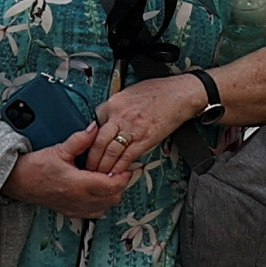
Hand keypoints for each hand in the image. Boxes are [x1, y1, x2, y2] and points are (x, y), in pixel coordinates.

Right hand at [2, 126, 131, 214]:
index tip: (127, 167)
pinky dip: (100, 203)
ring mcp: (75, 208)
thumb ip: (81, 140)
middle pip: (113, 198)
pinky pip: (94, 213)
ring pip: (105, 207)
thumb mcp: (59, 149)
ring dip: (110, 195)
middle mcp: (80, 200)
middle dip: (119, 185)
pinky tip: (95, 191)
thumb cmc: (35, 167)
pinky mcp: (70, 212)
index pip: (112, 185)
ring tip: (107, 180)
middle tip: (118, 171)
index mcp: (80, 185)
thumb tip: (95, 129)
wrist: (17, 181)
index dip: (124, 177)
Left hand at [79, 73, 212, 184]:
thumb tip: (108, 118)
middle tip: (86, 168)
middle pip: (98, 141)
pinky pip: (128, 157)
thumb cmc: (158, 90)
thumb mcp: (129, 92)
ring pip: (110, 152)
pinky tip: (115, 174)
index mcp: (114, 103)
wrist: (179, 94)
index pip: (95, 122)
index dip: (90, 139)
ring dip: (102, 166)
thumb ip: (116, 106)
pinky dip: (119, 167)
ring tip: (97, 176)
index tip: (87, 148)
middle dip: (91, 158)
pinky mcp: (145, 140)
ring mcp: (132, 129)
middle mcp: (120, 117)